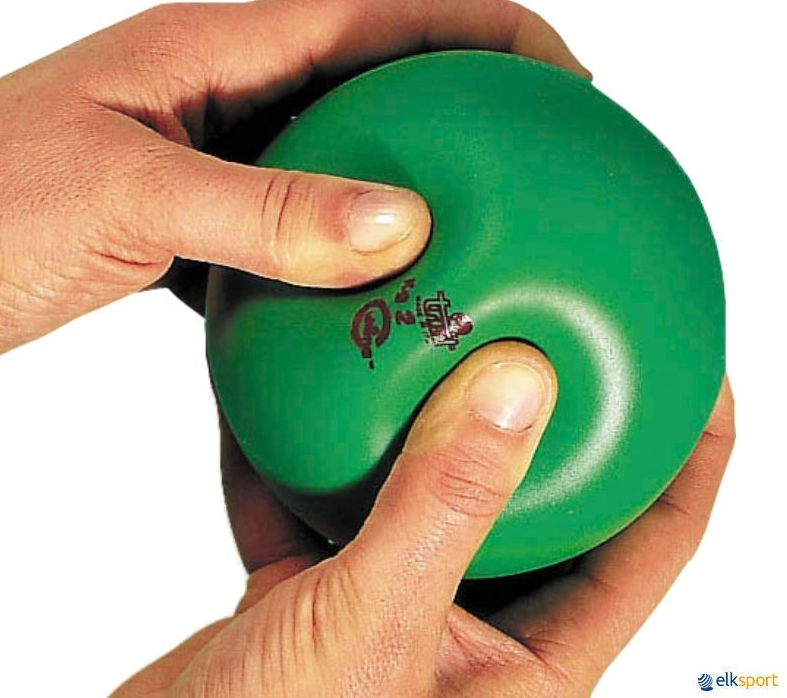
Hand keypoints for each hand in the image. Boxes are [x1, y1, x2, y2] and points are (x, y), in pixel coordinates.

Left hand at [0, 0, 589, 358]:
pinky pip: (292, 222)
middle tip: (545, 143)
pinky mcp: (190, 220)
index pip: (379, 13)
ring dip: (410, 175)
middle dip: (466, 96)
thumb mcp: (124, 197)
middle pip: (373, 74)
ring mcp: (207, 155)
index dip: (482, 28)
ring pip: (339, 154)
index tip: (563, 69)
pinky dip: (343, 248)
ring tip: (483, 217)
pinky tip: (372, 290)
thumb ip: (265, 210)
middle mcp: (218, 91)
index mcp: (209, 50)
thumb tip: (401, 221)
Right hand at [113, 343, 733, 696]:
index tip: (698, 371)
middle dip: (551, 418)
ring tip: (433, 334)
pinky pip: (325, 496)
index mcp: (525, 665)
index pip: (649, 545)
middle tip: (554, 326)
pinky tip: (292, 383)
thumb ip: (443, 506)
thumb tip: (517, 387)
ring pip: (431, 488)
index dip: (690, 456)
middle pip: (542, 500)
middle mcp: (469, 629)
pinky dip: (305, 447)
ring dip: (422, 418)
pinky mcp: (318, 588)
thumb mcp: (373, 628)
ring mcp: (392, 602)